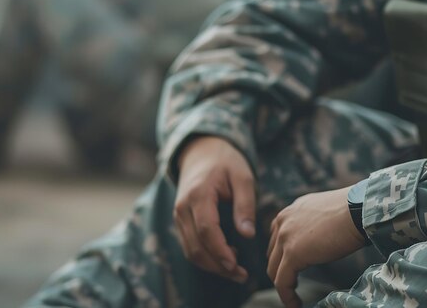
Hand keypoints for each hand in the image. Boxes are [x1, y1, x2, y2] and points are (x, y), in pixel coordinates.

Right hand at [174, 136, 255, 282]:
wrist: (201, 151)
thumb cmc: (226, 162)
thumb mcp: (242, 177)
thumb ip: (245, 204)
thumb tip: (248, 234)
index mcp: (198, 194)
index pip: (206, 229)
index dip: (220, 251)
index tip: (237, 265)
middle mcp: (183, 207)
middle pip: (196, 246)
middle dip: (218, 265)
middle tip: (242, 275)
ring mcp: (179, 215)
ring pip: (190, 250)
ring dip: (212, 265)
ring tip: (237, 271)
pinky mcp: (181, 221)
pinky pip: (190, 245)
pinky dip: (206, 257)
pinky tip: (227, 257)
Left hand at [267, 187, 365, 307]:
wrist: (359, 209)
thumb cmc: (352, 210)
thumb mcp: (324, 213)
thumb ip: (313, 224)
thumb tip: (317, 240)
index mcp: (291, 211)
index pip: (277, 237)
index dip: (283, 255)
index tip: (292, 268)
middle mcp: (283, 221)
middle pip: (273, 253)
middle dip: (280, 270)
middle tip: (292, 284)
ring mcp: (285, 237)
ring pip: (274, 269)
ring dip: (282, 285)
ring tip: (293, 297)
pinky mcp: (293, 253)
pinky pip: (282, 281)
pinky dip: (287, 295)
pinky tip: (295, 304)